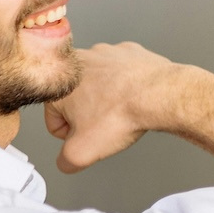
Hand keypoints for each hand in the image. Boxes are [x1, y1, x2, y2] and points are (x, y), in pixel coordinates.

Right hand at [44, 42, 204, 172]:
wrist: (159, 95)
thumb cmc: (120, 115)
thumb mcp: (81, 152)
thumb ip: (65, 161)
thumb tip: (67, 161)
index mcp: (60, 81)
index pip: (54, 120)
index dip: (71, 135)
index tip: (88, 134)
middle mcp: (81, 60)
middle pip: (77, 100)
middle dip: (89, 115)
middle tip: (106, 123)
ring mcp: (107, 52)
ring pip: (100, 85)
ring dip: (108, 99)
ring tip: (122, 111)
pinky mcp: (130, 51)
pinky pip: (123, 74)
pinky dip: (128, 86)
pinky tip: (135, 96)